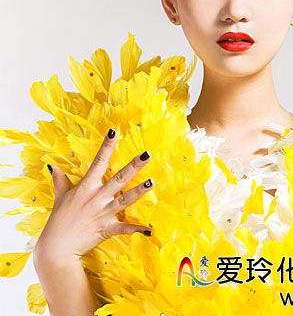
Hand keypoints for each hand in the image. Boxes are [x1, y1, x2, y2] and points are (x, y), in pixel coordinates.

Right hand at [34, 128, 154, 266]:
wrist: (57, 248)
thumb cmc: (58, 220)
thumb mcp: (60, 197)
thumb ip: (60, 180)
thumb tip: (53, 166)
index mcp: (86, 187)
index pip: (99, 161)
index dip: (107, 145)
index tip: (115, 131)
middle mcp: (97, 198)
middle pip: (118, 179)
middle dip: (133, 166)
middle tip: (147, 155)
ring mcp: (104, 213)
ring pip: (125, 200)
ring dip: (139, 191)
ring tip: (152, 182)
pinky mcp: (107, 229)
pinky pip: (124, 228)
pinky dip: (136, 229)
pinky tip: (149, 230)